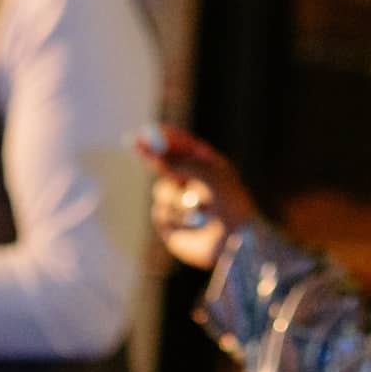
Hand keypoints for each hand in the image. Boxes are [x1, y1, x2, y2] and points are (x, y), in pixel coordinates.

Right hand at [134, 124, 259, 270]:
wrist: (236, 240)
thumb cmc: (230, 203)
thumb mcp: (207, 174)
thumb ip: (180, 162)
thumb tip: (155, 153)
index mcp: (207, 167)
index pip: (181, 147)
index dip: (163, 138)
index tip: (147, 131)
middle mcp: (192, 184)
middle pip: (163, 164)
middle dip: (150, 154)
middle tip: (135, 143)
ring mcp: (181, 204)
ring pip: (161, 190)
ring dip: (175, 197)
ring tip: (196, 209)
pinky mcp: (172, 226)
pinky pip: (159, 212)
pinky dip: (173, 217)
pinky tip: (192, 226)